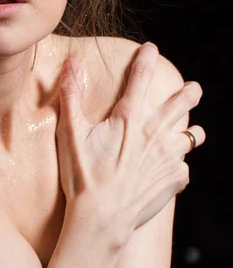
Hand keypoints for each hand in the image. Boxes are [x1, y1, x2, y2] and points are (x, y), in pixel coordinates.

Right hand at [55, 42, 205, 234]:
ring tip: (196, 131)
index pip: (141, 78)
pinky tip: (171, 170)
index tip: (151, 48)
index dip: (146, 59)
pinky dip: (178, 166)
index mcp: (129, 118)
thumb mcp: (70, 133)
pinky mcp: (174, 181)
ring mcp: (168, 158)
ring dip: (193, 131)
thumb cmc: (82, 175)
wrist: (101, 220)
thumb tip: (71, 63)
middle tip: (194, 88)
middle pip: (181, 103)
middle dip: (190, 92)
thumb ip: (71, 96)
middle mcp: (155, 133)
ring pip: (192, 136)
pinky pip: (184, 168)